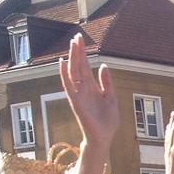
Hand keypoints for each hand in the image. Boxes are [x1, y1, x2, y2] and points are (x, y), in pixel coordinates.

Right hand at [59, 33, 117, 147]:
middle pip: (78, 66)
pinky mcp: (76, 102)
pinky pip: (68, 86)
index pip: (85, 66)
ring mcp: (78, 94)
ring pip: (73, 72)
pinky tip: (62, 63)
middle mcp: (83, 88)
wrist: (103, 137)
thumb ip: (107, 83)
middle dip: (78, 51)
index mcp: (92, 87)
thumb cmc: (107, 121)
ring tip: (72, 44)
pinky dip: (64, 75)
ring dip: (73, 58)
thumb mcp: (111, 98)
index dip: (83, 53)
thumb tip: (102, 65)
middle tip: (77, 36)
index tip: (80, 39)